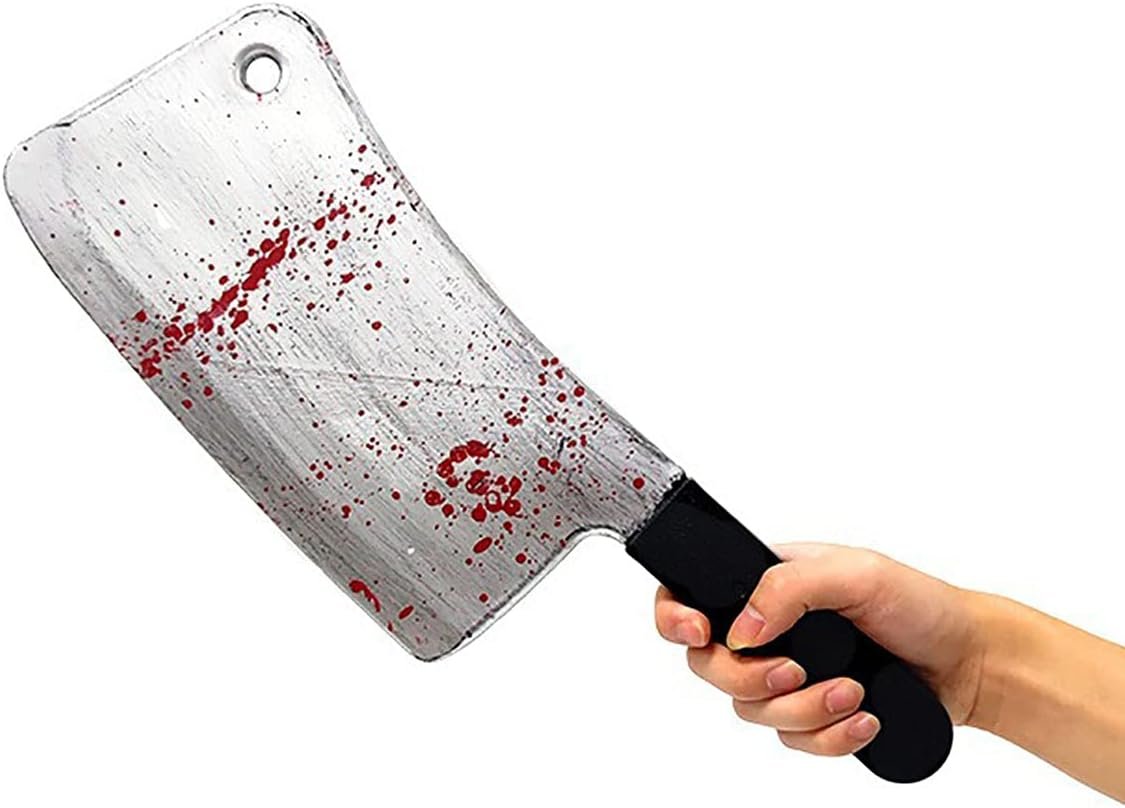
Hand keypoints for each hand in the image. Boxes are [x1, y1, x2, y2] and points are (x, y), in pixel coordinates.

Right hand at [654, 543, 985, 756]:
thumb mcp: (855, 573)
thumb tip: (743, 626)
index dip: (676, 618)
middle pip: (711, 666)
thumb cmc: (918, 603)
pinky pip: (790, 741)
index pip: (690, 596)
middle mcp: (769, 630)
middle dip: (751, 678)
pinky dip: (826, 737)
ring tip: (851, 693)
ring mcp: (789, 675)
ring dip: (802, 709)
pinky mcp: (814, 715)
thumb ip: (790, 588)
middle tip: (795, 672)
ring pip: (751, 711)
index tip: (700, 633)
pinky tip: (862, 718)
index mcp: (766, 583)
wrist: (968, 662)